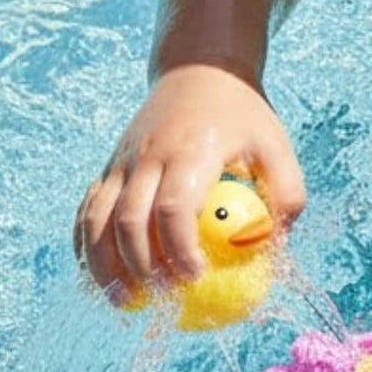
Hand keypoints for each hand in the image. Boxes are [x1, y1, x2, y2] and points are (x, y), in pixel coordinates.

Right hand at [74, 65, 304, 303]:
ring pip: (96, 219)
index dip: (179, 250)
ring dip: (103, 265)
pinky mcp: (108, 166)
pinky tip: (99, 277)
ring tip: (122, 302)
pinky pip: (87, 210)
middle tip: (160, 300)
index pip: (173, 208)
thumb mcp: (276, 143)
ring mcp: (121, 161)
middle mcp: (147, 157)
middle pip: (129, 220)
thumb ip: (286, 192)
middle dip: (139, 267)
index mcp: (190, 151)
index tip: (195, 280)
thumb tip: (277, 246)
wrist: (198, 69)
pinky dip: (86, 247)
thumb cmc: (242, 114)